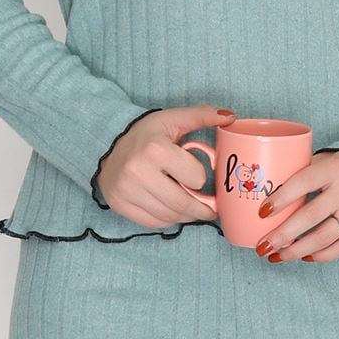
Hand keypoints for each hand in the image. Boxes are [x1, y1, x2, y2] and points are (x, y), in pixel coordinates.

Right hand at [94, 104, 235, 225]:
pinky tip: (171, 211)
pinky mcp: (120, 204)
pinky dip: (167, 220)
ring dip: (185, 217)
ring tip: (191, 210)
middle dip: (201, 210)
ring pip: (169, 217)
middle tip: (210, 211)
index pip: (195, 178)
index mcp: (156, 149)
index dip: (200, 177)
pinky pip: (153, 223)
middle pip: (183, 204)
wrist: (108, 143)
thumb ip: (202, 116)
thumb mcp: (173, 119)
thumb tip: (230, 116)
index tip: (198, 177)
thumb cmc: (146, 134)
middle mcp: (138, 172)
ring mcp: (127, 190)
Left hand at [255, 150, 338, 260]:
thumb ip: (298, 173)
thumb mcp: (323, 162)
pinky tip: (304, 257)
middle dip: (283, 235)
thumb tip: (260, 193)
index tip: (262, 213)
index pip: (302, 183)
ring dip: (296, 251)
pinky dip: (320, 256)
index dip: (281, 199)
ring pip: (324, 238)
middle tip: (262, 247)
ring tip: (276, 256)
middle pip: (310, 217)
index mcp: (333, 169)